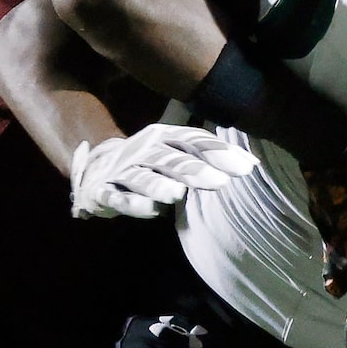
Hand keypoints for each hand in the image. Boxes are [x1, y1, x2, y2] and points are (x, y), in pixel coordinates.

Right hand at [69, 124, 257, 219]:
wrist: (95, 168)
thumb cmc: (148, 162)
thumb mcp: (176, 150)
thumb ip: (207, 154)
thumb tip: (251, 163)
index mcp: (163, 136)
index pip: (193, 140)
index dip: (218, 152)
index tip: (245, 168)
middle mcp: (144, 150)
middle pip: (170, 158)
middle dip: (194, 170)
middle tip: (220, 183)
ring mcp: (123, 171)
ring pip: (142, 178)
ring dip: (159, 185)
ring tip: (178, 195)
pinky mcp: (104, 191)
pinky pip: (118, 198)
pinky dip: (133, 204)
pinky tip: (151, 211)